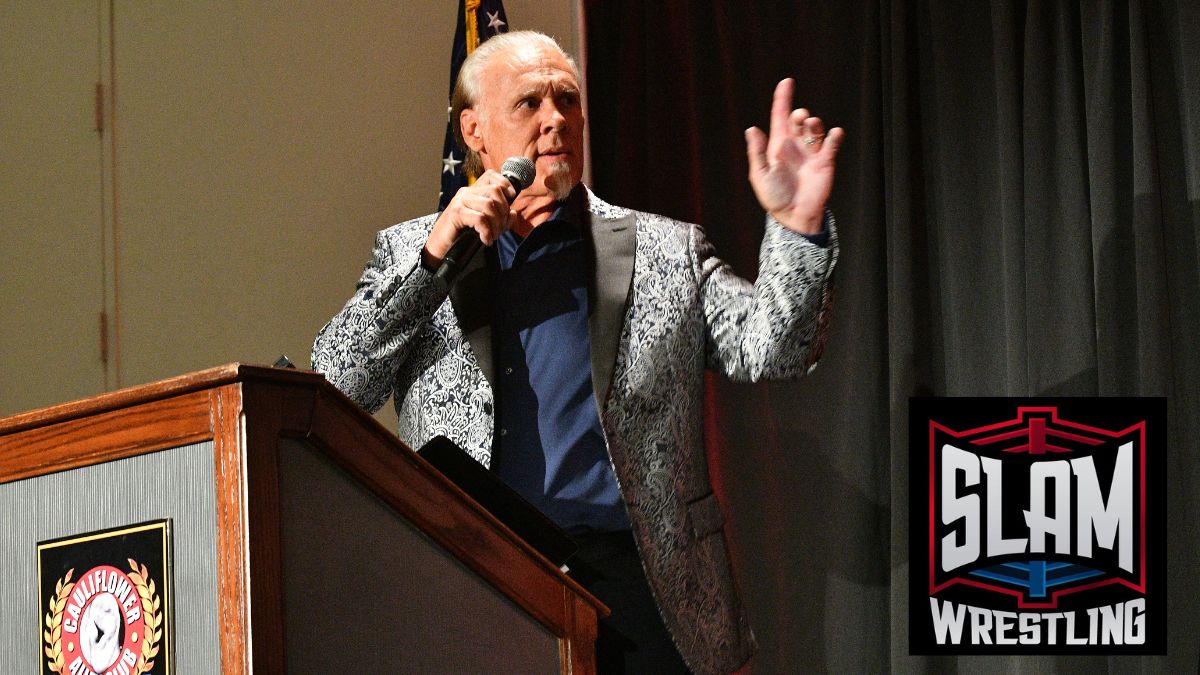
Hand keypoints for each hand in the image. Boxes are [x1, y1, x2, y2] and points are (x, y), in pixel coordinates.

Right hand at [423, 170, 516, 267]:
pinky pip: (480, 218)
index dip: (505, 183)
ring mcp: (460, 201)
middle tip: (499, 230)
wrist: (440, 248)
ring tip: (492, 236)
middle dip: (503, 212)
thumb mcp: (485, 226)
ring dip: (496, 224)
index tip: (511, 198)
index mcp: (473, 192)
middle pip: (495, 191)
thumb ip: (500, 218)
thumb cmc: (461, 236)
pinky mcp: (456, 212)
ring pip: (489, 205)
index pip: (491, 176)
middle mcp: (466, 192)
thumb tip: (513, 213)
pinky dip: (487, 231)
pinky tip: (485, 240)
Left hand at [745, 78, 843, 234]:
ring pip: (816, 128)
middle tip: (800, 118)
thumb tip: (752, 129)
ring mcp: (811, 152)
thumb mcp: (760, 174)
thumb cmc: (774, 197)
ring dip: (814, 123)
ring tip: (812, 126)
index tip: (786, 82)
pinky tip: (834, 133)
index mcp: (778, 145)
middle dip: (800, 114)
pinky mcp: (826, 161)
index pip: (780, 116)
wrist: (794, 215)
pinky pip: (832, 143)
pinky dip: (835, 135)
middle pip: (799, 120)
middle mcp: (795, 145)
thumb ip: (757, 152)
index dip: (783, 99)